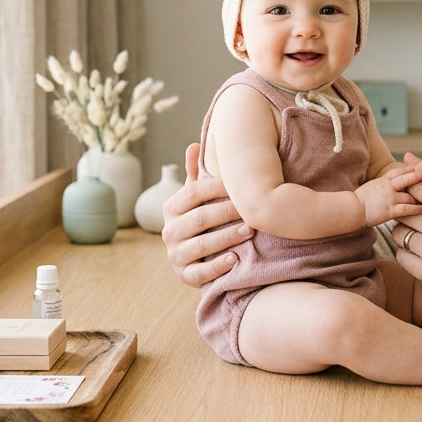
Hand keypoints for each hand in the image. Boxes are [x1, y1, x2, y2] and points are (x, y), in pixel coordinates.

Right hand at [160, 143, 251, 287]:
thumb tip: (194, 145)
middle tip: (252, 210)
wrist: (197, 256)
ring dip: (226, 238)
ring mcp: (175, 255)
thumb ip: (196, 173)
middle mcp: (169, 231)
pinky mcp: (184, 276)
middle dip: (227, 213)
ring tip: (249, 231)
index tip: (242, 184)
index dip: (217, 187)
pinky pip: (200, 273)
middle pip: (199, 219)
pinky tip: (235, 259)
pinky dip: (218, 267)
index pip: (192, 192)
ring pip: (201, 245)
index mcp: (171, 208)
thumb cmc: (204, 217)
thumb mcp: (198, 196)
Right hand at [354, 169, 421, 226]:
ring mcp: (390, 198)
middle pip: (407, 179)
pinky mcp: (390, 210)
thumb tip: (384, 186)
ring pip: (410, 195)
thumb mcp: (369, 187)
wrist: (351, 209)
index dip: (409, 170)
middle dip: (418, 177)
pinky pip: (407, 209)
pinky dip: (416, 209)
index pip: (398, 172)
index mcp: (381, 181)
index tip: (418, 168)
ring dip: (420, 196)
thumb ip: (379, 186)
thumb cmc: (356, 201)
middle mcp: (387, 187)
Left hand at [392, 183, 421, 310]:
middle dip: (407, 213)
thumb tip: (409, 158)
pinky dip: (408, 254)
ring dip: (406, 233)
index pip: (418, 189)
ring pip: (400, 234)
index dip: (411, 191)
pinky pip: (402, 256)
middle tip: (416, 219)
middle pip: (404, 211)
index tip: (412, 196)